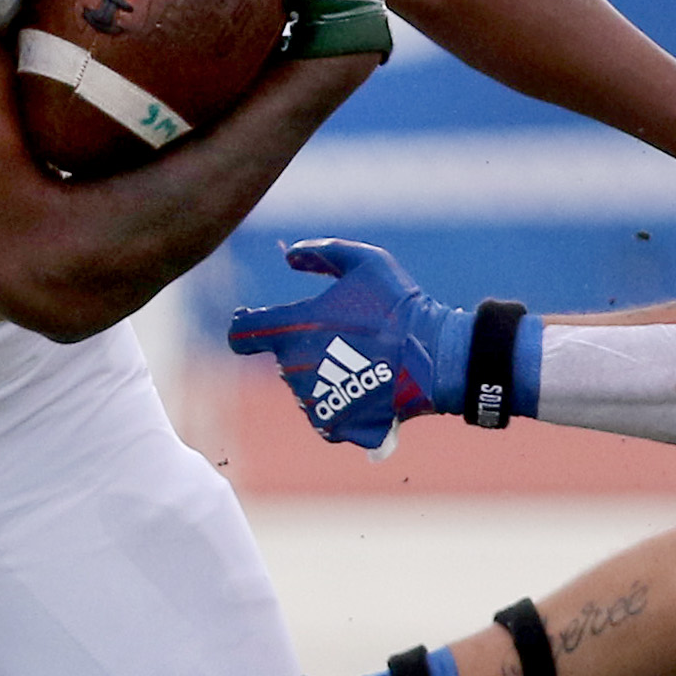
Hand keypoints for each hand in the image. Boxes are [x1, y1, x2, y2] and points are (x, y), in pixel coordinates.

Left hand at [224, 238, 468, 450]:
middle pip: (281, 356)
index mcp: (293, 328)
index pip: (242, 333)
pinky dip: (336, 399)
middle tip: (345, 337)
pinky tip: (362, 385)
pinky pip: (321, 409)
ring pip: (302, 383)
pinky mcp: (328, 423)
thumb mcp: (366, 261)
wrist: (433, 360)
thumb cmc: (399, 307)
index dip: (244, 326)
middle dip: (303, 345)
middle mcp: (292, 367)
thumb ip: (323, 252)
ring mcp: (309, 399)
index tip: (250, 322)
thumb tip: (290, 255)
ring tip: (360, 361)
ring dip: (320, 372)